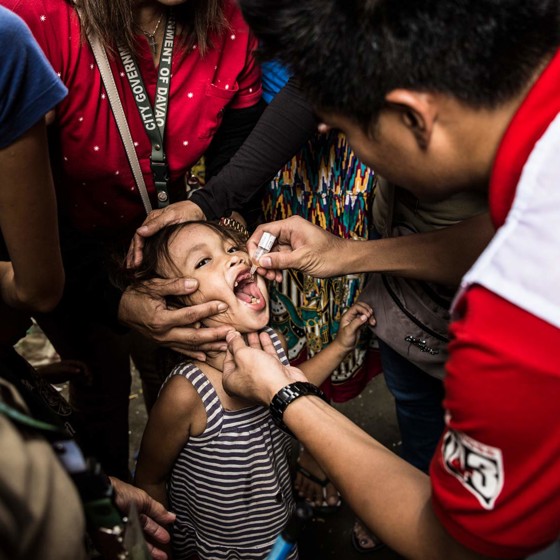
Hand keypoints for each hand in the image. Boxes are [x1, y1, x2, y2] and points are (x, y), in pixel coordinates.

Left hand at [109, 477, 175, 559]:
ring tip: (156, 559)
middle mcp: (128, 522)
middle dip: (154, 546)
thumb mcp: (144, 500)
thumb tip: (173, 517)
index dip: (158, 531)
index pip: (150, 524)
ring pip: (134, 545)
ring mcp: (119, 533)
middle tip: (163, 555)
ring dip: (145, 552)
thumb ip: (158, 510)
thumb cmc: (123, 494)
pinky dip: (130, 555)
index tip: (167, 539)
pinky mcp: (110, 542)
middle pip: (143, 537)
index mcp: (137, 511)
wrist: (102, 498)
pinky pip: (121, 551)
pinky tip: (138, 558)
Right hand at [118, 278, 232, 359]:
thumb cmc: (137, 294)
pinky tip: (206, 357)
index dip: (208, 310)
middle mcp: (163, 333)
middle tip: (232, 333)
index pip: (190, 315)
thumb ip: (173, 285)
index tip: (223, 305)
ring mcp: (163, 340)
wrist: (120, 309)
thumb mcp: (152, 286)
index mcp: (162, 318)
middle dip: (214, 335)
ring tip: (227, 346)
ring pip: (190, 346)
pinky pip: (181, 350)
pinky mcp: (163, 343)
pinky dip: (194, 354)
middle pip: (194, 336)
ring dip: (209, 347)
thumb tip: (195, 284)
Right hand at [127, 201, 204, 267]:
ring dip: (137, 255)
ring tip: (133, 268)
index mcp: (152, 219)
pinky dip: (146, 254)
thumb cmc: (187, 210)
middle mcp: (152, 225)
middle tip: (131, 268)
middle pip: (138, 241)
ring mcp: (157, 230)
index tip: (136, 261)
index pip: (139, 236)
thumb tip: (140, 231)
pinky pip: (151, 245)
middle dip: (133, 255)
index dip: (136, 250)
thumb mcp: (172, 215)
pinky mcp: (163, 235)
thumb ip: (156, 223)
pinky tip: (145, 262)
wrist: (199, 209)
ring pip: (143, 244)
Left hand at [222, 330, 307, 404]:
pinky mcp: (272, 374)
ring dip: (255, 342)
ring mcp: (259, 378)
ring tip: (254, 329)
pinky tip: (264, 335)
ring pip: (255, 356)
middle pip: (241, 358)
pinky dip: (266, 346)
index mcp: (230, 380)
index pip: (227, 359)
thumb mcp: (242, 355)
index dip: (230, 344)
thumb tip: (229, 335)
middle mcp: (243, 381)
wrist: (284, 388)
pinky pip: (267, 357)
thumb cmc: (260, 375)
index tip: (232, 332)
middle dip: (243, 342)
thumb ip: (235, 344)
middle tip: (242, 329)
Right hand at [247, 216, 349, 281]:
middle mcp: (289, 232)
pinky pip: (279, 259)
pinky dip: (276, 268)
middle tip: (264, 273)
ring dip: (269, 266)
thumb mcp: (303, 259)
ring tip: (273, 277)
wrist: (347, 261)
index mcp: (291, 226)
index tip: (255, 261)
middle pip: (265, 243)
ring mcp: (291, 242)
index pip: (263, 231)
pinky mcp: (294, 252)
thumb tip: (262, 261)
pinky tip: (278, 277)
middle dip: (262, 259)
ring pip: (271, 253)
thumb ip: (280, 260)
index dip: (255, 245)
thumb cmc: (331, 255)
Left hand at [334, 302, 375, 352]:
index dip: (363, 309)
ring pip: (364, 312)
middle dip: (367, 309)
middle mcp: (351, 316)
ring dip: (370, 315)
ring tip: (373, 322)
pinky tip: (372, 323)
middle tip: (371, 315)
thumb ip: (356, 322)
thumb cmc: (343, 339)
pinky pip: (366, 318)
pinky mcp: (359, 324)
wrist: (344, 347)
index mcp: (347, 316)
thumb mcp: (349, 331)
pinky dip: (370, 319)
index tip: (368, 315)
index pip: (356, 307)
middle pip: (360, 307)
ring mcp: (355, 320)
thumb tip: (365, 316)